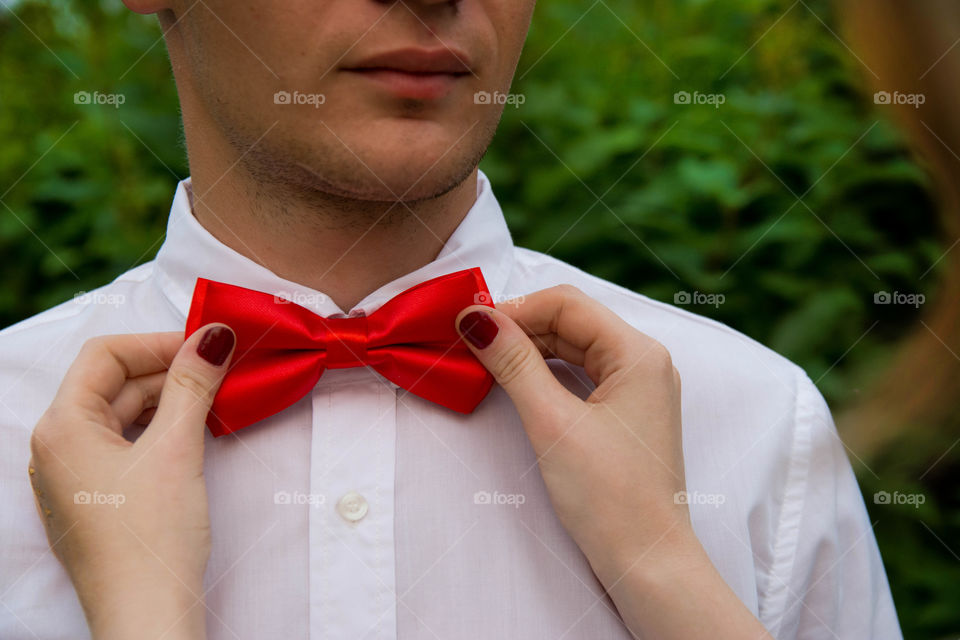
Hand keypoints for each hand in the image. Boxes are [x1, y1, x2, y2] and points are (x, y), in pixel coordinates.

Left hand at [28, 325, 234, 639]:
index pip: (105, 355)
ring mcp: (76, 476)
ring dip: (169, 400)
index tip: (207, 345)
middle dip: (169, 371)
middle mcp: (58, 447)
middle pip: (114, 384)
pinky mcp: (98, 499)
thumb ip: (192, 385)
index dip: (158, 342)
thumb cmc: (152, 535)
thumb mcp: (176, 449)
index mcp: (62, 427)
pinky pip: (126, 445)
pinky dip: (161, 430)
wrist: (147, 615)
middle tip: (223, 369)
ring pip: (123, 415)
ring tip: (216, 399)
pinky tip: (196, 433)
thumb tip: (213, 335)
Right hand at [456, 286, 770, 638]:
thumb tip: (477, 319)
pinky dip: (547, 372)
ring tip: (487, 360)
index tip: (468, 323)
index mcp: (639, 354)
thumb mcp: (553, 424)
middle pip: (572, 321)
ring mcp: (638, 388)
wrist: (647, 563)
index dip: (515, 308)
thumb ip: (514, 364)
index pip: (567, 305)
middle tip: (471, 342)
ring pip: (575, 347)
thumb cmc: (609, 497)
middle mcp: (645, 362)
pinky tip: (518, 380)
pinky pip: (582, 374)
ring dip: (531, 349)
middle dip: (520, 326)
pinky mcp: (626, 413)